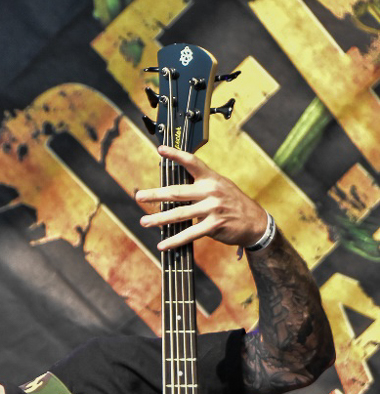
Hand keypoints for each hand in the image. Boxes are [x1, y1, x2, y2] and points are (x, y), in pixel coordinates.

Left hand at [135, 146, 267, 250]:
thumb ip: (199, 186)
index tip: (161, 149)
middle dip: (155, 194)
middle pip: (177, 192)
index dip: (176, 155)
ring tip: (145, 222)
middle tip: (139, 196)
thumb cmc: (232, 204)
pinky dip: (175, 240)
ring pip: (180, 214)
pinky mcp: (214, 225)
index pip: (191, 162)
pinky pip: (190, 234)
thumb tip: (174, 189)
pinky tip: (163, 244)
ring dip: (159, 219)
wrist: (254, 222)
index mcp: (210, 178)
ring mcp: (212, 208)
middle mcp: (210, 191)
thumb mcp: (219, 187)